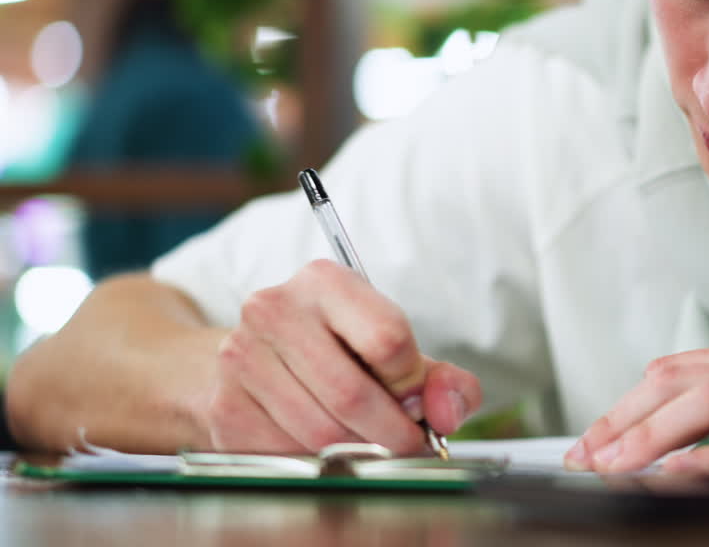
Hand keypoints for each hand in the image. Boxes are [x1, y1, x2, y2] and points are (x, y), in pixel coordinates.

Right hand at [205, 259, 481, 454]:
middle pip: (352, 393)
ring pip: (320, 432)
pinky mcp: (225, 406)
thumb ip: (442, 380)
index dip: (412, 384)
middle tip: (407, 444)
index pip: (387, 339)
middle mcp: (275, 309)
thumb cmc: (340, 353)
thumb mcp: (398, 353)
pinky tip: (327, 447)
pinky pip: (287, 454)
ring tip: (369, 444)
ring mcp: (242, 357)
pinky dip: (319, 464)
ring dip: (357, 452)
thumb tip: (447, 413)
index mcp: (326, 281)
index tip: (415, 401)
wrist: (256, 359)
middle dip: (391, 433)